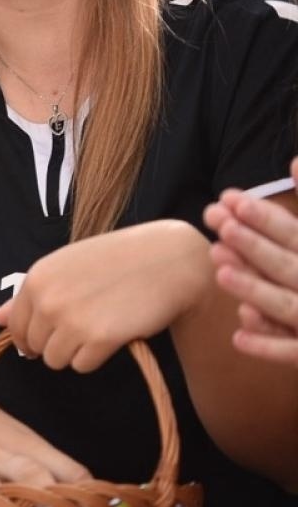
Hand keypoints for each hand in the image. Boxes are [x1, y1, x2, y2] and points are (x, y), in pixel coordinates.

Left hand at [0, 221, 210, 371]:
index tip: (54, 331)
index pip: (15, 326)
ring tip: (98, 328)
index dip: (31, 335)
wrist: (168, 260)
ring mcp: (72, 320)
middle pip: (34, 346)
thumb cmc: (116, 261)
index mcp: (36, 279)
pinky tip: (112, 335)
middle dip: (55, 343)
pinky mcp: (100, 338)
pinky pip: (82, 365)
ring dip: (75, 352)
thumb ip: (30, 295)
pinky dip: (96, 358)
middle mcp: (48, 300)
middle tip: (85, 324)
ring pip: (55, 360)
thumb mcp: (66, 267)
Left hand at [205, 162, 297, 367]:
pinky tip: (238, 336)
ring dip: (257, 290)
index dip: (265, 218)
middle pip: (288, 265)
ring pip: (290, 307)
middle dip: (253, 245)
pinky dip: (271, 346)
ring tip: (221, 271)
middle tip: (217, 223)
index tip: (230, 198)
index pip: (296, 235)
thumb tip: (294, 160)